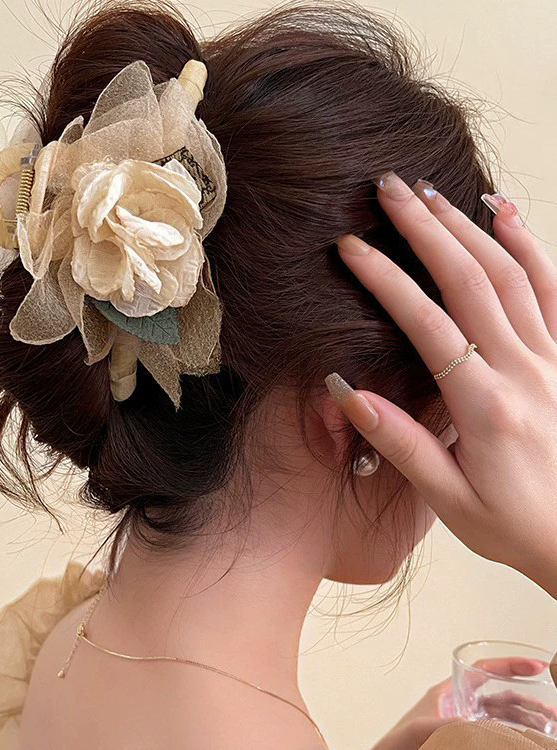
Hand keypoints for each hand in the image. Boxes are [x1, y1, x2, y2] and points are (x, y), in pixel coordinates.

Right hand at [329, 172, 556, 596]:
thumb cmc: (516, 525)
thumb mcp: (449, 500)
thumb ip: (401, 441)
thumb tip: (347, 388)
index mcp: (486, 406)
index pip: (428, 325)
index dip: (385, 280)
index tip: (351, 247)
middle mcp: (526, 370)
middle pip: (471, 280)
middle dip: (425, 228)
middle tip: (389, 188)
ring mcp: (555, 359)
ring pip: (513, 273)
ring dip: (468, 227)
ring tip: (431, 191)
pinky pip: (556, 288)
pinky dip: (532, 244)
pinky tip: (505, 213)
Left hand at [371, 658, 547, 749]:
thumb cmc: (396, 743)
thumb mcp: (420, 729)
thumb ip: (442, 724)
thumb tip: (471, 725)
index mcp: (447, 692)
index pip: (482, 670)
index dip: (508, 665)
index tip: (535, 666)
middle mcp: (458, 705)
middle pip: (499, 696)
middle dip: (527, 701)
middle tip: (552, 713)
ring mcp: (462, 724)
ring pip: (501, 717)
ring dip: (525, 721)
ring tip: (548, 730)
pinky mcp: (462, 739)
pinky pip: (494, 733)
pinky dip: (512, 735)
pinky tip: (527, 740)